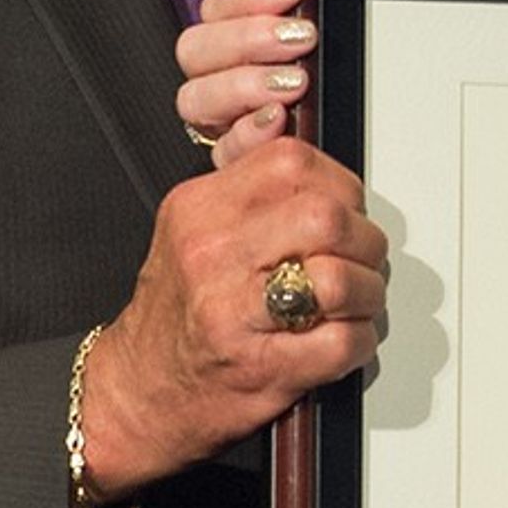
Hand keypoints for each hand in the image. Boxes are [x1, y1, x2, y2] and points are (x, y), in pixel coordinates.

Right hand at [74, 136, 390, 497]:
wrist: (140, 391)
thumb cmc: (179, 311)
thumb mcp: (191, 223)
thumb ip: (242, 173)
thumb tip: (276, 116)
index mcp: (199, 210)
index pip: (293, 162)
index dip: (338, 184)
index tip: (342, 208)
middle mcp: (212, 255)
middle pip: (326, 217)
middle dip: (363, 240)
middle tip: (360, 258)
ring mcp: (234, 313)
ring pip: (338, 279)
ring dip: (367, 292)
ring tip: (355, 300)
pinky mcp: (262, 366)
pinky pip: (341, 343)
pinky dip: (359, 341)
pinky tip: (343, 338)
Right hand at [173, 0, 417, 157]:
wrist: (384, 136)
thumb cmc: (361, 64)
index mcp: (247, 31)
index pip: (217, 2)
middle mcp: (226, 73)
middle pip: (194, 47)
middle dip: (244, 38)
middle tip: (300, 38)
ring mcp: (227, 119)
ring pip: (194, 98)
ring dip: (241, 86)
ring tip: (294, 84)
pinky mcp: (239, 162)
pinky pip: (220, 153)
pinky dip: (246, 137)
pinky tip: (282, 124)